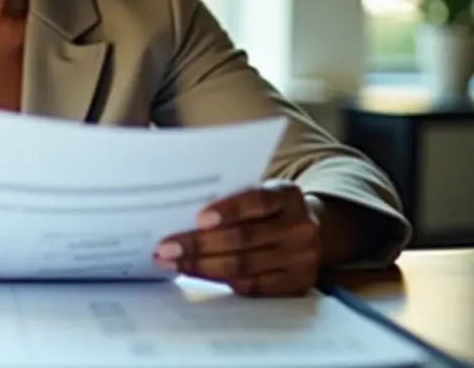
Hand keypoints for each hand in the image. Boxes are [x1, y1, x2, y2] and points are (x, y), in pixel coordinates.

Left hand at [153, 180, 321, 296]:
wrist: (314, 233)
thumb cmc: (269, 209)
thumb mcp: (259, 192)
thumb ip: (231, 198)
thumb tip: (180, 210)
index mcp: (287, 196)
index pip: (258, 200)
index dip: (228, 210)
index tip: (199, 219)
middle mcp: (299, 228)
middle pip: (244, 239)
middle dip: (199, 244)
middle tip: (165, 248)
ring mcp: (301, 260)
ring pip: (243, 267)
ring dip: (200, 266)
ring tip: (171, 263)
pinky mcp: (295, 286)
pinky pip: (251, 287)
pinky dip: (219, 281)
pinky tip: (195, 275)